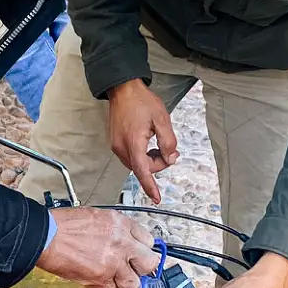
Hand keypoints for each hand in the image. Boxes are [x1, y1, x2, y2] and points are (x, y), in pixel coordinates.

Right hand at [40, 208, 158, 287]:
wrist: (46, 235)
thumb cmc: (63, 225)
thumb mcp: (96, 217)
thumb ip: (113, 230)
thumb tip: (121, 241)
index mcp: (121, 223)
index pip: (148, 240)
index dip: (142, 250)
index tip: (139, 255)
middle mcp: (122, 242)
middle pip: (150, 263)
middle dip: (142, 269)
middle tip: (132, 269)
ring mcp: (114, 262)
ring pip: (134, 283)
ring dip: (124, 283)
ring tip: (112, 278)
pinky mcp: (101, 278)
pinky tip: (95, 281)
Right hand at [107, 80, 178, 205]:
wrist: (123, 89)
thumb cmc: (140, 101)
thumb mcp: (162, 119)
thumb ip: (168, 141)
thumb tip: (170, 158)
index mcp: (133, 142)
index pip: (143, 171)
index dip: (150, 186)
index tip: (156, 198)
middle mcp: (122, 147)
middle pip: (142, 168)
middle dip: (158, 164)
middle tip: (171, 151)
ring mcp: (117, 145)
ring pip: (137, 163)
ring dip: (150, 160)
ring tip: (160, 144)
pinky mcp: (116, 143)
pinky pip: (132, 156)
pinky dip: (143, 155)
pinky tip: (149, 142)